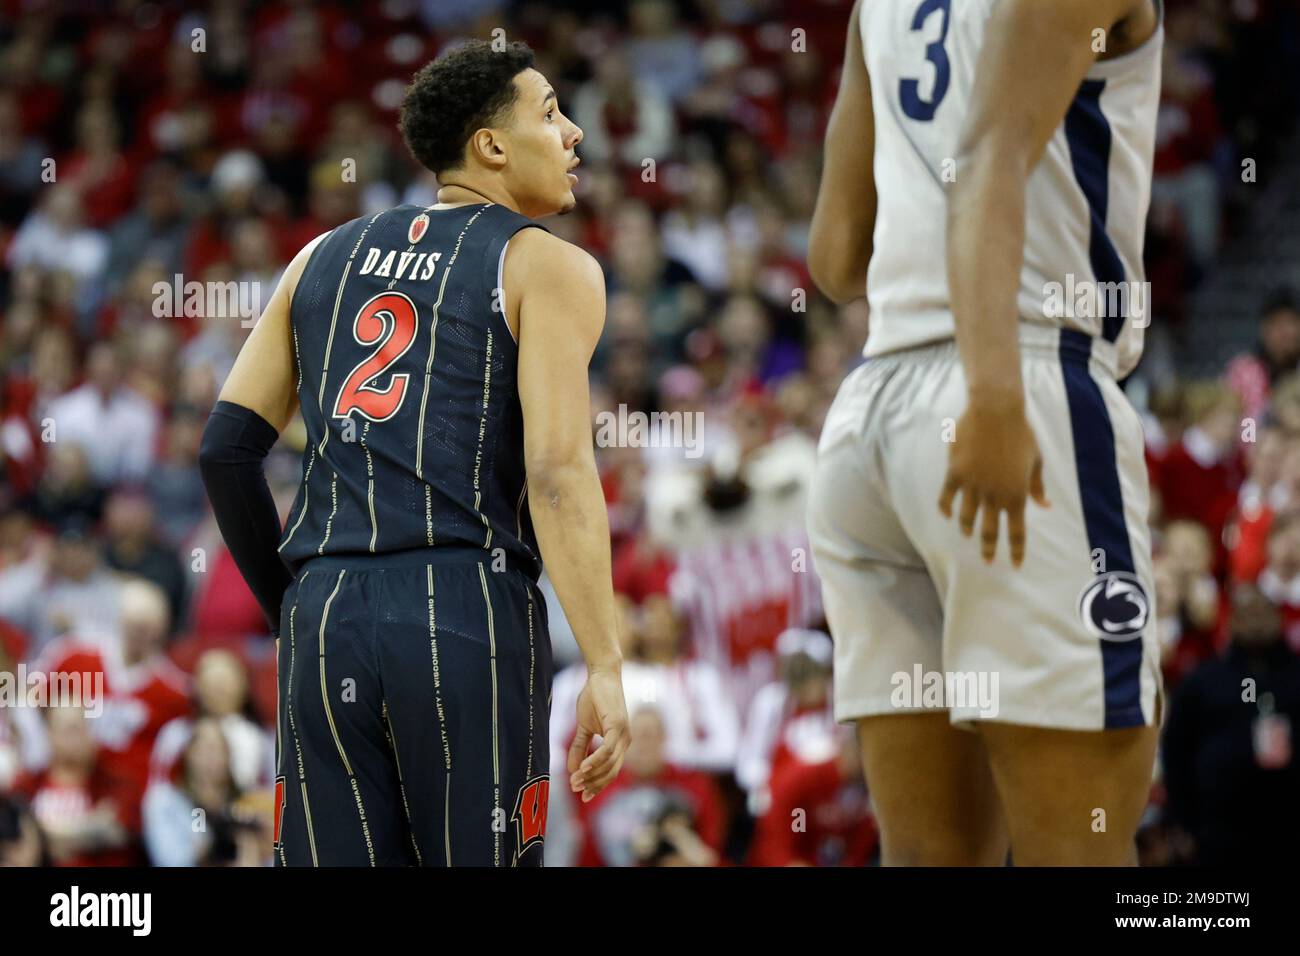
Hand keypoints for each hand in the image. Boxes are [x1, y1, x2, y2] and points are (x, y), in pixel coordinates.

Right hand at [568, 668, 628, 802]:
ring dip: (591, 774)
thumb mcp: (584, 727)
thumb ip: (579, 747)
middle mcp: (626, 741)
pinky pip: (607, 750)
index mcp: (620, 743)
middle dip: (593, 783)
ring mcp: (623, 734)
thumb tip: (571, 769)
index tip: (582, 795)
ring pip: (609, 764)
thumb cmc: (594, 698)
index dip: (597, 785)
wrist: (601, 675)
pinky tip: (582, 768)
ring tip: (574, 780)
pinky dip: (594, 760)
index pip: (611, 771)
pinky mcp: (617, 725)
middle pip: (611, 772)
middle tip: (575, 789)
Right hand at [938, 397, 1049, 565]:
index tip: (1013, 564)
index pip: (1017, 531)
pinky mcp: (955, 474)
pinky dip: (945, 508)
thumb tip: (1045, 506)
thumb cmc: (1020, 433)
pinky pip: (947, 497)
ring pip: (966, 517)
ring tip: (967, 533)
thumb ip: (1037, 486)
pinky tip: (946, 513)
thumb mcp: (1036, 460)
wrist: (995, 411)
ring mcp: (973, 486)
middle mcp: (994, 495)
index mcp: (1017, 494)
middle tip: (987, 560)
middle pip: (989, 531)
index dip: (1015, 550)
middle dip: (988, 549)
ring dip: (967, 528)